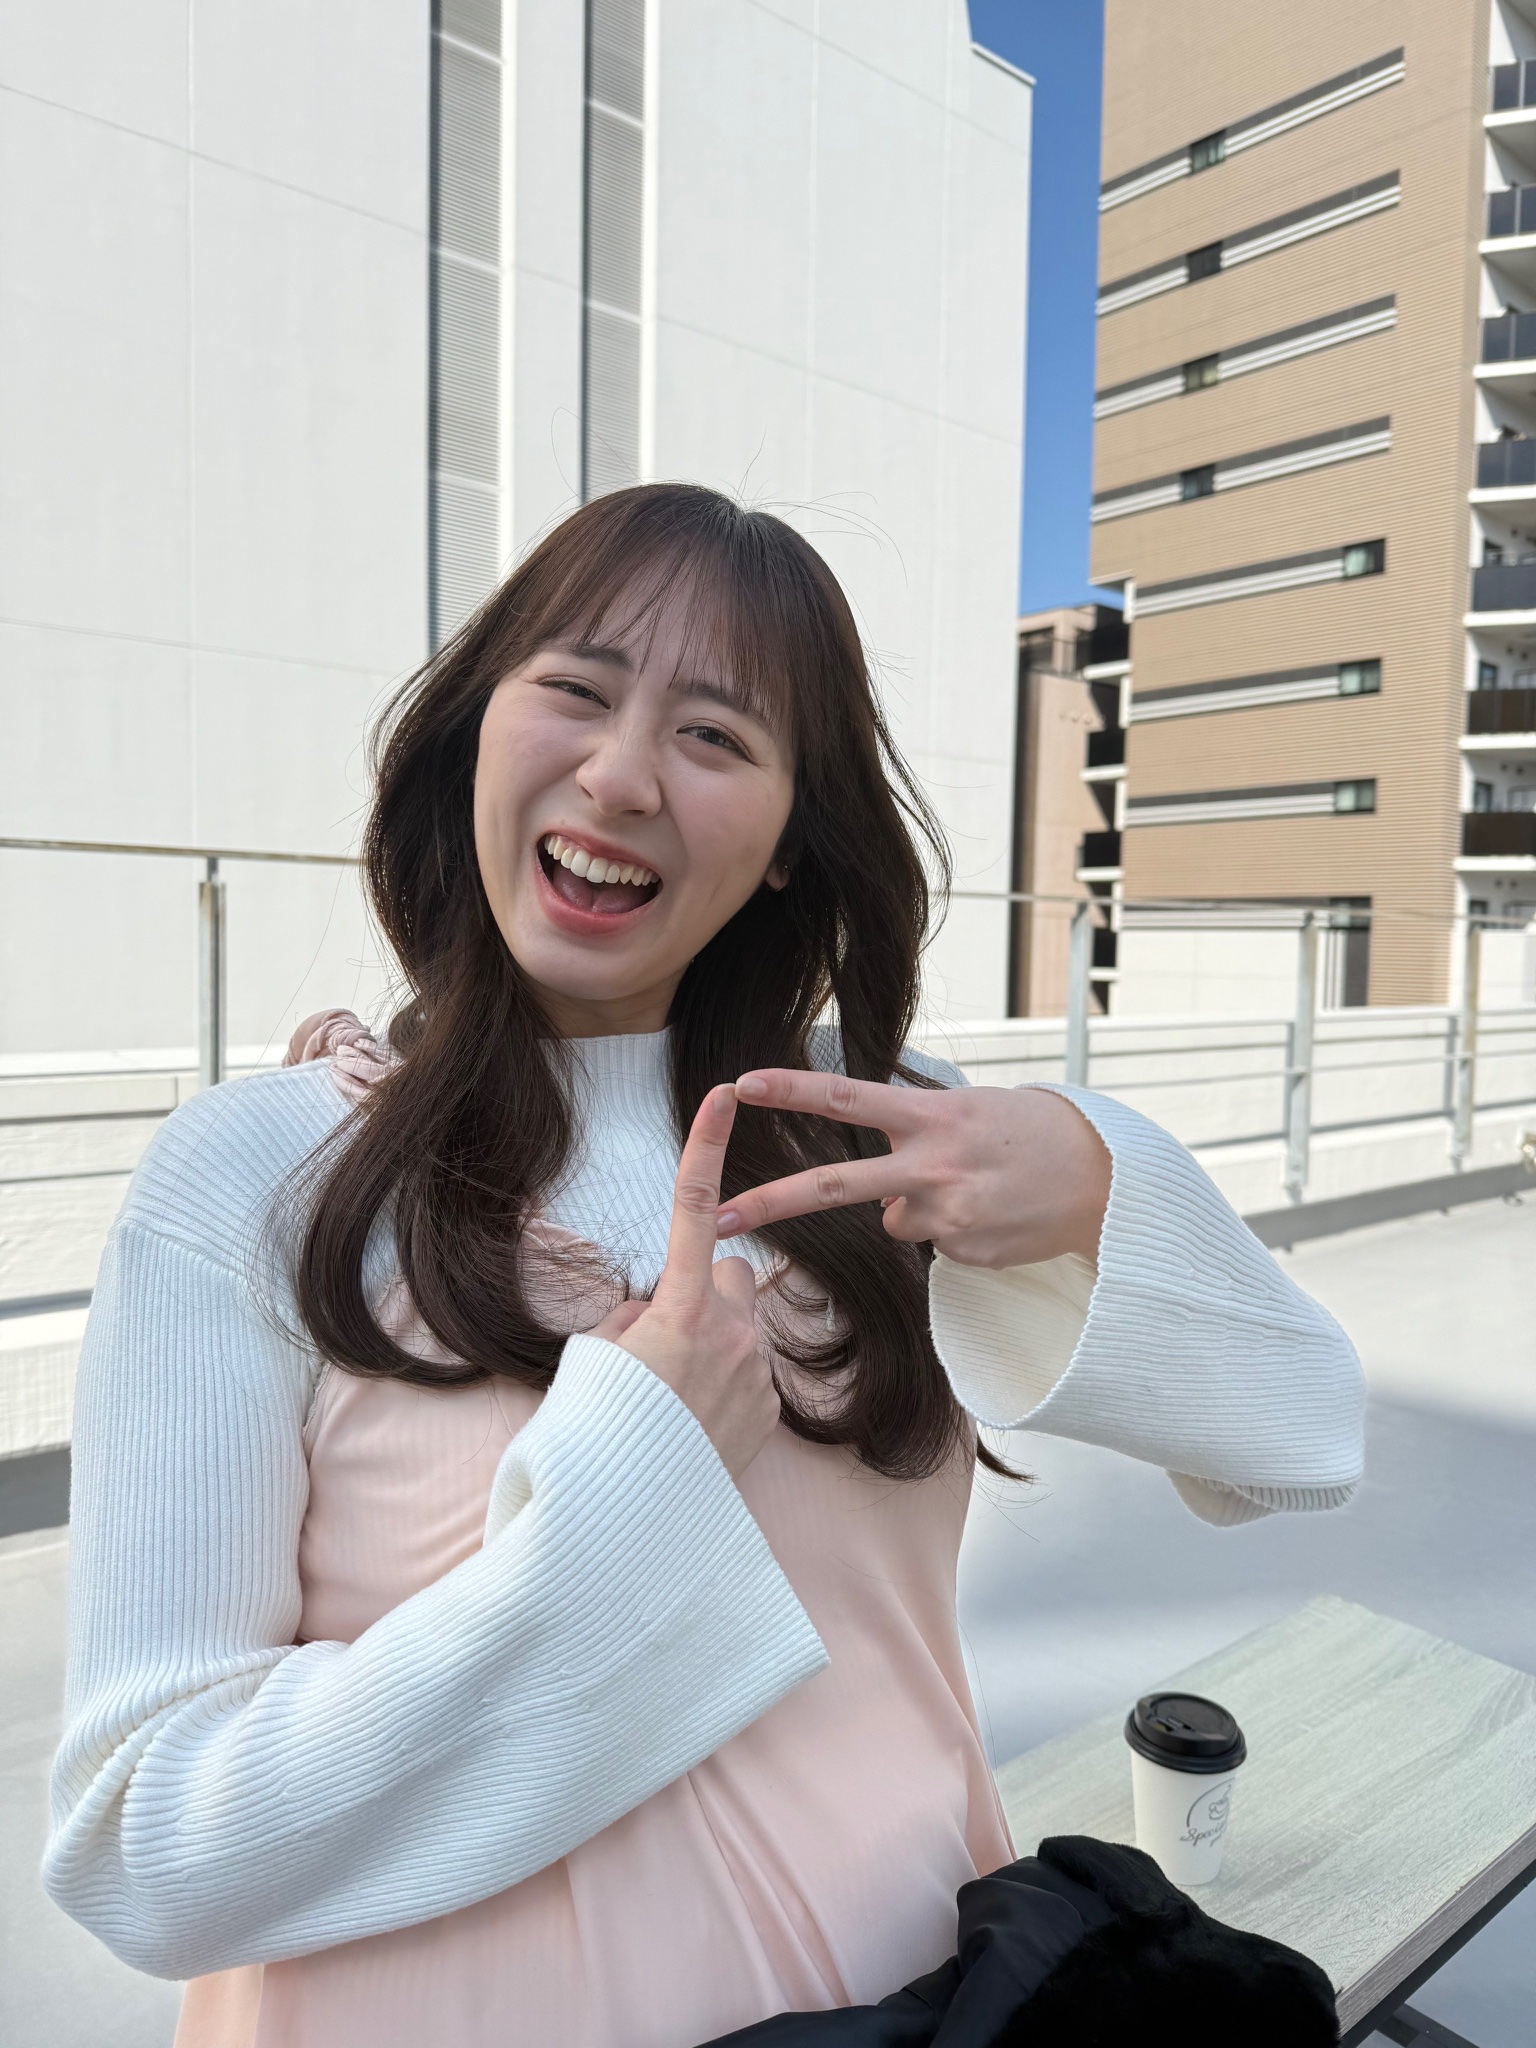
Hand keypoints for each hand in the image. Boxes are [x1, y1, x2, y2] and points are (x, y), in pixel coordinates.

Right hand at [594, 1085, 779, 1476]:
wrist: (633, 1526)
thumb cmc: (599, 1438)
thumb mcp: (593, 1363)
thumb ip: (631, 1321)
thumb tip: (654, 1316)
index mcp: (681, 1310)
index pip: (695, 1211)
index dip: (707, 1148)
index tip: (725, 1094)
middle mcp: (731, 1332)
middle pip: (728, 1276)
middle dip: (702, 1291)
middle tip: (659, 1343)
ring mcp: (756, 1372)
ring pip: (737, 1328)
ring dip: (711, 1344)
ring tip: (671, 1399)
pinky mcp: (770, 1409)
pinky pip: (747, 1373)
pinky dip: (722, 1386)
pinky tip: (692, 1425)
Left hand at [715, 1073, 1110, 1269]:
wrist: (1104, 1181)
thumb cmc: (1032, 1134)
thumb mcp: (971, 1110)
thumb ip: (917, 1139)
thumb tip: (883, 1205)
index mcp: (932, 1117)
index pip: (847, 1099)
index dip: (792, 1090)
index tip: (742, 1083)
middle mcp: (932, 1166)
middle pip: (834, 1187)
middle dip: (769, 1204)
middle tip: (717, 1217)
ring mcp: (948, 1216)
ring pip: (896, 1221)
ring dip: (921, 1208)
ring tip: (976, 1190)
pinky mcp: (964, 1254)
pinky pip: (936, 1245)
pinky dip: (956, 1231)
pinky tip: (995, 1215)